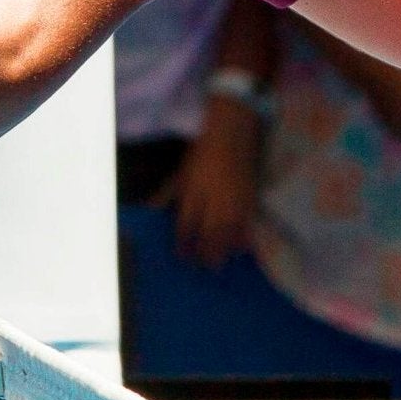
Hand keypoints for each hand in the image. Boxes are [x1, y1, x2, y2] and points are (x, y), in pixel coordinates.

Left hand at [160, 94, 262, 267]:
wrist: (231, 131)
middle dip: (204, 253)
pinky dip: (243, 239)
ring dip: (222, 251)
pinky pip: (247, 225)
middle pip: (208, 234)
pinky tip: (241, 249)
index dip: (183, 243)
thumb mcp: (181, 171)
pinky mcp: (250, 199)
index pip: (186, 225)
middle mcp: (213, 201)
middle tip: (203, 267)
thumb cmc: (203, 150)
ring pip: (228, 233)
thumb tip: (150, 209)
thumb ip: (166, 193)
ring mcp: (233, 201)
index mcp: (193, 192)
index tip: (183, 256)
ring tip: (219, 264)